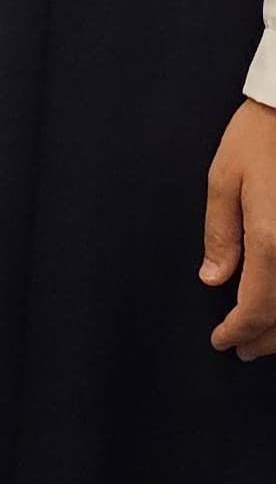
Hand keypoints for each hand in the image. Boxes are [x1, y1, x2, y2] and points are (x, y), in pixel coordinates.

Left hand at [201, 101, 275, 359]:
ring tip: (267, 339)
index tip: (222, 341)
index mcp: (272, 239)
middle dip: (263, 339)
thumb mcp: (225, 177)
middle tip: (242, 351)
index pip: (255, 307)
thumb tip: (214, 278)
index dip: (237, 331)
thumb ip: (220, 234)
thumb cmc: (263, 133)